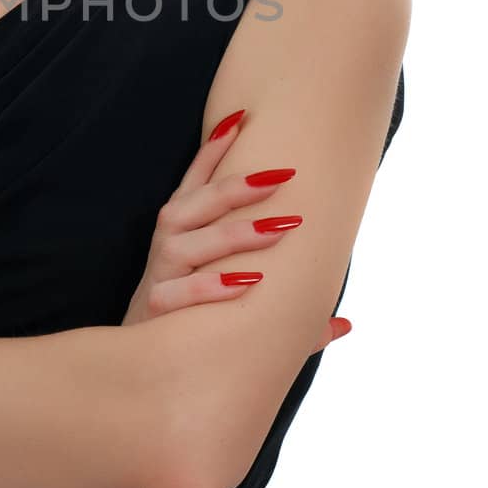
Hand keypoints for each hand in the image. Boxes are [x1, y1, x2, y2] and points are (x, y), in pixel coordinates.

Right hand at [122, 115, 351, 355]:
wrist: (141, 369)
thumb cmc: (193, 326)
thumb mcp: (232, 305)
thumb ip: (285, 307)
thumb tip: (346, 323)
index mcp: (184, 232)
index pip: (196, 183)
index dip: (214, 151)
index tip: (241, 119)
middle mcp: (168, 246)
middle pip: (196, 203)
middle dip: (236, 186)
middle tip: (283, 175)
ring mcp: (159, 276)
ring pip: (188, 243)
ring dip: (235, 234)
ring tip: (280, 228)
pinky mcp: (154, 310)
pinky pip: (178, 293)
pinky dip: (210, 287)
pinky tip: (245, 283)